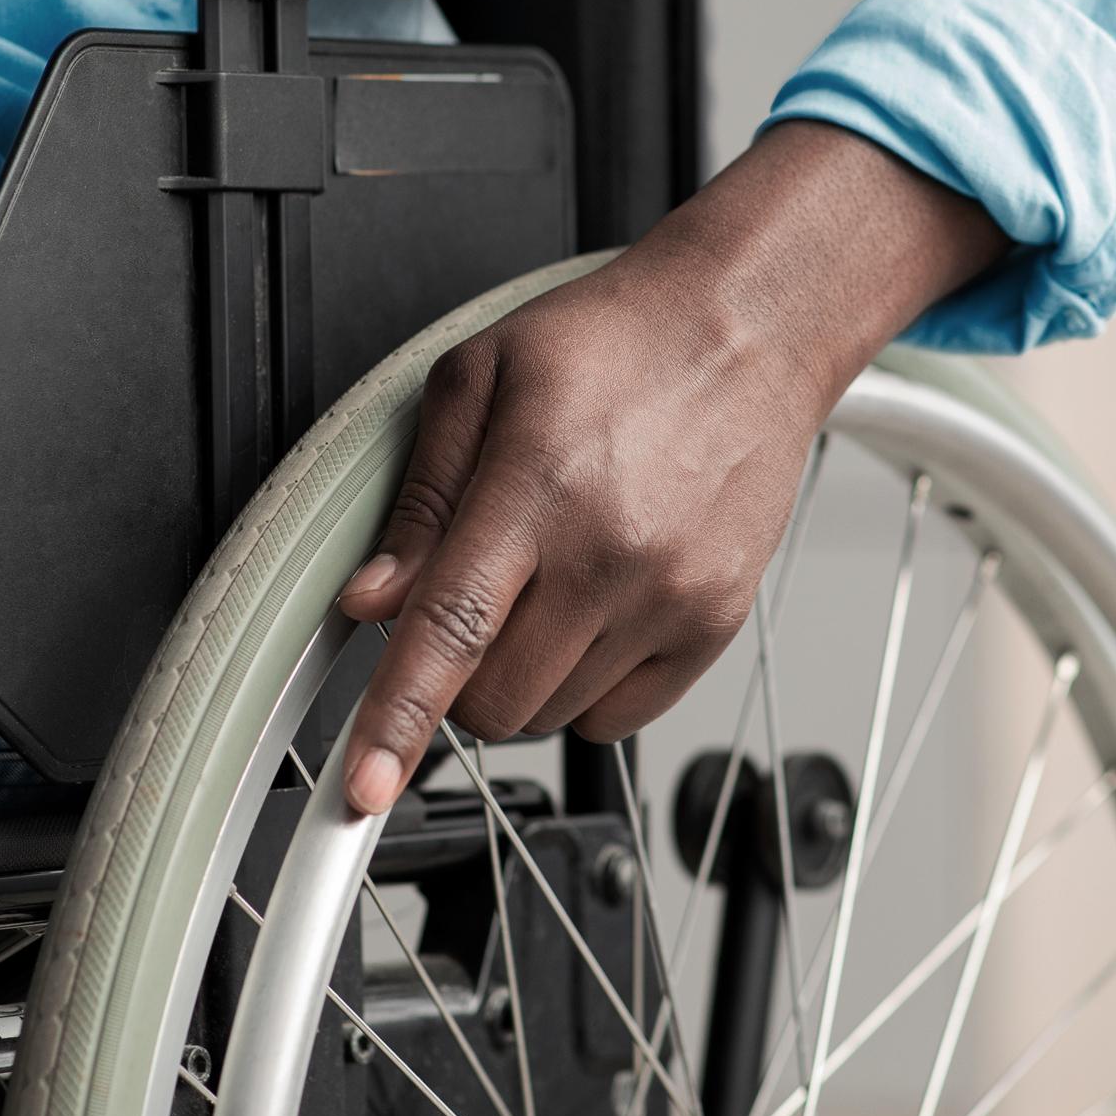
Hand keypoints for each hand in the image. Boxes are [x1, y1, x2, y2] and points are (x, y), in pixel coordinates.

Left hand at [335, 122, 1008, 813]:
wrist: (750, 327)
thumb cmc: (618, 344)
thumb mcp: (478, 378)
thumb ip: (419, 500)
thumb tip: (371, 599)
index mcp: (537, 486)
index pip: (450, 630)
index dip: (397, 720)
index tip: (365, 788)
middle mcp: (611, 553)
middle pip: (496, 701)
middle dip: (457, 678)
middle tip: (470, 606)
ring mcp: (671, 597)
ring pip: (552, 718)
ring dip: (523, 679)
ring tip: (546, 583)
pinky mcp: (715, 624)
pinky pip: (620, 719)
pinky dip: (584, 689)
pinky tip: (592, 612)